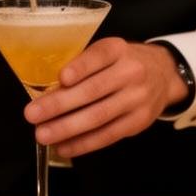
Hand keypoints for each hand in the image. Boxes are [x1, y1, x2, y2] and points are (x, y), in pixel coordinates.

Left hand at [23, 38, 188, 156]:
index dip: (81, 67)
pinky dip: (84, 143)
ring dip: (67, 128)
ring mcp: (137, 99)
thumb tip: (47, 86)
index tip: (61, 78)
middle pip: (94, 91)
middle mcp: (131, 72)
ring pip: (99, 116)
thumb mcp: (108, 52)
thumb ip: (83, 64)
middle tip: (32, 114)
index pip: (99, 56)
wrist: (163, 75)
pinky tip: (64, 146)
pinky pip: (108, 135)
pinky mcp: (138, 122)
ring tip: (43, 134)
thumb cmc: (122, 62)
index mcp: (118, 49)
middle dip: (60, 104)